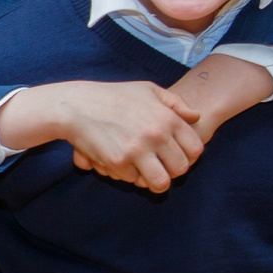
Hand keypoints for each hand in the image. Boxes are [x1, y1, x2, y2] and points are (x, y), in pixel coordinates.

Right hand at [2, 79, 202, 192]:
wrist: (76, 105)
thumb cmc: (113, 96)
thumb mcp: (147, 89)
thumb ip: (175, 103)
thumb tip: (196, 117)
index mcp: (167, 117)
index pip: (195, 149)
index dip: (189, 157)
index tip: (176, 156)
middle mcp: (156, 134)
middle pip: (181, 169)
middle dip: (172, 172)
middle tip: (160, 167)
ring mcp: (137, 149)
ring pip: (160, 182)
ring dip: (153, 181)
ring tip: (144, 173)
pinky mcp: (118, 162)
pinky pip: (132, 179)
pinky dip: (126, 174)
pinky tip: (119, 162)